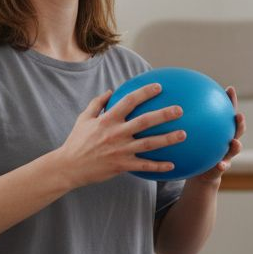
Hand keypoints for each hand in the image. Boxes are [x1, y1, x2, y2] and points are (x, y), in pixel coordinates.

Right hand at [53, 82, 185, 188]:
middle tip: (180, 110)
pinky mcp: (122, 165)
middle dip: (164, 114)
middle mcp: (117, 133)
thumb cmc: (76, 141)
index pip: (129, 101)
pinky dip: (158, 166)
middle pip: (145, 121)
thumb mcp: (84, 119)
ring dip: (168, 139)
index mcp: (108, 119)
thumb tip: (110, 90)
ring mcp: (121, 150)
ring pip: (149, 144)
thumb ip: (97, 103)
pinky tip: (172, 165)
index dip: (145, 92)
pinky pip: (144, 165)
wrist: (69, 167)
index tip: (159, 87)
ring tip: (184, 135)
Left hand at [188, 86, 244, 186]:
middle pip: (237, 129)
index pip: (227, 112)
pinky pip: (222, 168)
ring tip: (235, 143)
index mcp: (220, 130)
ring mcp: (226, 155)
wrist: (198, 173)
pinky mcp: (220, 170)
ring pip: (235, 149)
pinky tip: (220, 165)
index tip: (229, 89)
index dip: (230, 101)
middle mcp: (226, 140)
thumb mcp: (188, 135)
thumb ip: (184, 121)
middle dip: (240, 122)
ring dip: (237, 146)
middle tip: (239, 115)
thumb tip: (169, 100)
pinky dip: (222, 166)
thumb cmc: (193, 150)